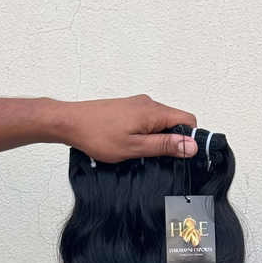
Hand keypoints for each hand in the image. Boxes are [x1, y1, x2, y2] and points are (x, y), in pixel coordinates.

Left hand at [50, 93, 198, 161]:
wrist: (70, 122)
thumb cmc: (97, 135)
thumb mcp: (135, 147)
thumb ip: (164, 145)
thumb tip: (191, 145)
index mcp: (154, 111)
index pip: (188, 120)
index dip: (190, 139)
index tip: (182, 156)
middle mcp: (148, 104)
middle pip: (175, 121)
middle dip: (173, 140)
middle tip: (158, 159)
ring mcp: (138, 105)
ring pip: (161, 122)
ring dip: (158, 138)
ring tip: (142, 152)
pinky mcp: (128, 108)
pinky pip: (148, 121)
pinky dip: (147, 134)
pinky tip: (133, 145)